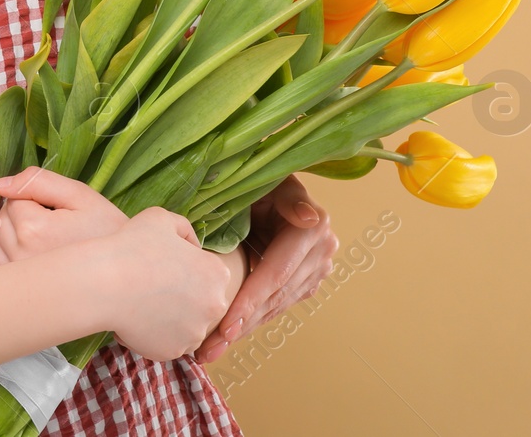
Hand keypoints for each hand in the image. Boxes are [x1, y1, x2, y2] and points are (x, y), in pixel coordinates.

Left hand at [0, 168, 128, 266]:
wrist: (123, 277)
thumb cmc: (106, 234)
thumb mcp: (81, 197)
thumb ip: (38, 182)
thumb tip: (0, 185)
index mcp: (34, 229)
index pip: (12, 201)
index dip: (33, 200)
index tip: (56, 211)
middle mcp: (20, 255)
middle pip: (2, 220)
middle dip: (21, 216)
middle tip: (53, 226)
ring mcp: (17, 277)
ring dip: (12, 235)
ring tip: (46, 242)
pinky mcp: (17, 292)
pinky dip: (4, 255)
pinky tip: (30, 256)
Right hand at [94, 208, 232, 361]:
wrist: (104, 282)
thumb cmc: (132, 246)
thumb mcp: (161, 218)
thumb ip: (184, 229)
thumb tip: (192, 246)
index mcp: (217, 273)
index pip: (206, 274)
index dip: (183, 268)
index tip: (162, 266)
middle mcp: (214, 306)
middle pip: (201, 302)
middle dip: (182, 296)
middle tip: (153, 286)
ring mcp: (195, 333)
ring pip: (186, 325)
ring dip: (170, 317)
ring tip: (142, 302)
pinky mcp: (173, 352)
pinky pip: (167, 343)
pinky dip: (154, 334)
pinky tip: (136, 318)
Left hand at [194, 174, 337, 363]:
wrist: (269, 185)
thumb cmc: (261, 180)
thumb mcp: (271, 182)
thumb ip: (287, 199)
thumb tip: (309, 218)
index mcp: (313, 229)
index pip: (276, 274)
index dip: (251, 300)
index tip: (227, 327)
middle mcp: (320, 253)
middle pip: (275, 297)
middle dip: (241, 324)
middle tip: (210, 349)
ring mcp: (315, 269)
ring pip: (276, 307)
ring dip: (244, 329)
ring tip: (211, 350)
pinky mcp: (305, 280)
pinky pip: (276, 305)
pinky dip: (251, 320)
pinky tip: (227, 337)